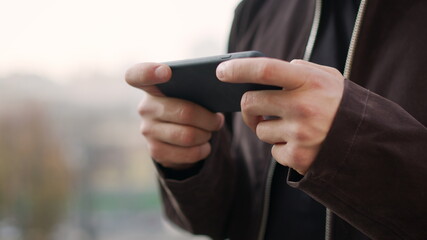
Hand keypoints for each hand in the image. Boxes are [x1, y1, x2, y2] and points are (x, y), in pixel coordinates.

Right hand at [126, 63, 223, 169]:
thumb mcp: (188, 93)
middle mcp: (145, 108)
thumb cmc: (188, 104)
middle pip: (185, 112)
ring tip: (210, 132)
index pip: (137, 75)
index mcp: (151, 86)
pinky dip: (202, 150)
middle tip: (218, 120)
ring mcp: (148, 131)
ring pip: (188, 136)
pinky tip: (205, 145)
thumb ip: (195, 87)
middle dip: (208, 120)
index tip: (166, 72)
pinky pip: (187, 153)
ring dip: (206, 135)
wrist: (179, 134)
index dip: (149, 72)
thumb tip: (217, 91)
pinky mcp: (156, 151)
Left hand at [217, 58, 343, 174]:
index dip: (239, 68)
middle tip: (256, 109)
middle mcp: (303, 107)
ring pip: (259, 130)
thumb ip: (302, 70)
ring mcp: (300, 134)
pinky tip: (301, 145)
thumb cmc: (342, 106)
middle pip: (250, 103)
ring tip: (293, 128)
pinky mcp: (299, 157)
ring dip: (268, 129)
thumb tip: (271, 71)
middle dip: (248, 107)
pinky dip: (281, 148)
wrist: (369, 144)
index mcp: (310, 82)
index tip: (221, 71)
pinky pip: (273, 151)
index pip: (266, 70)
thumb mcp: (330, 80)